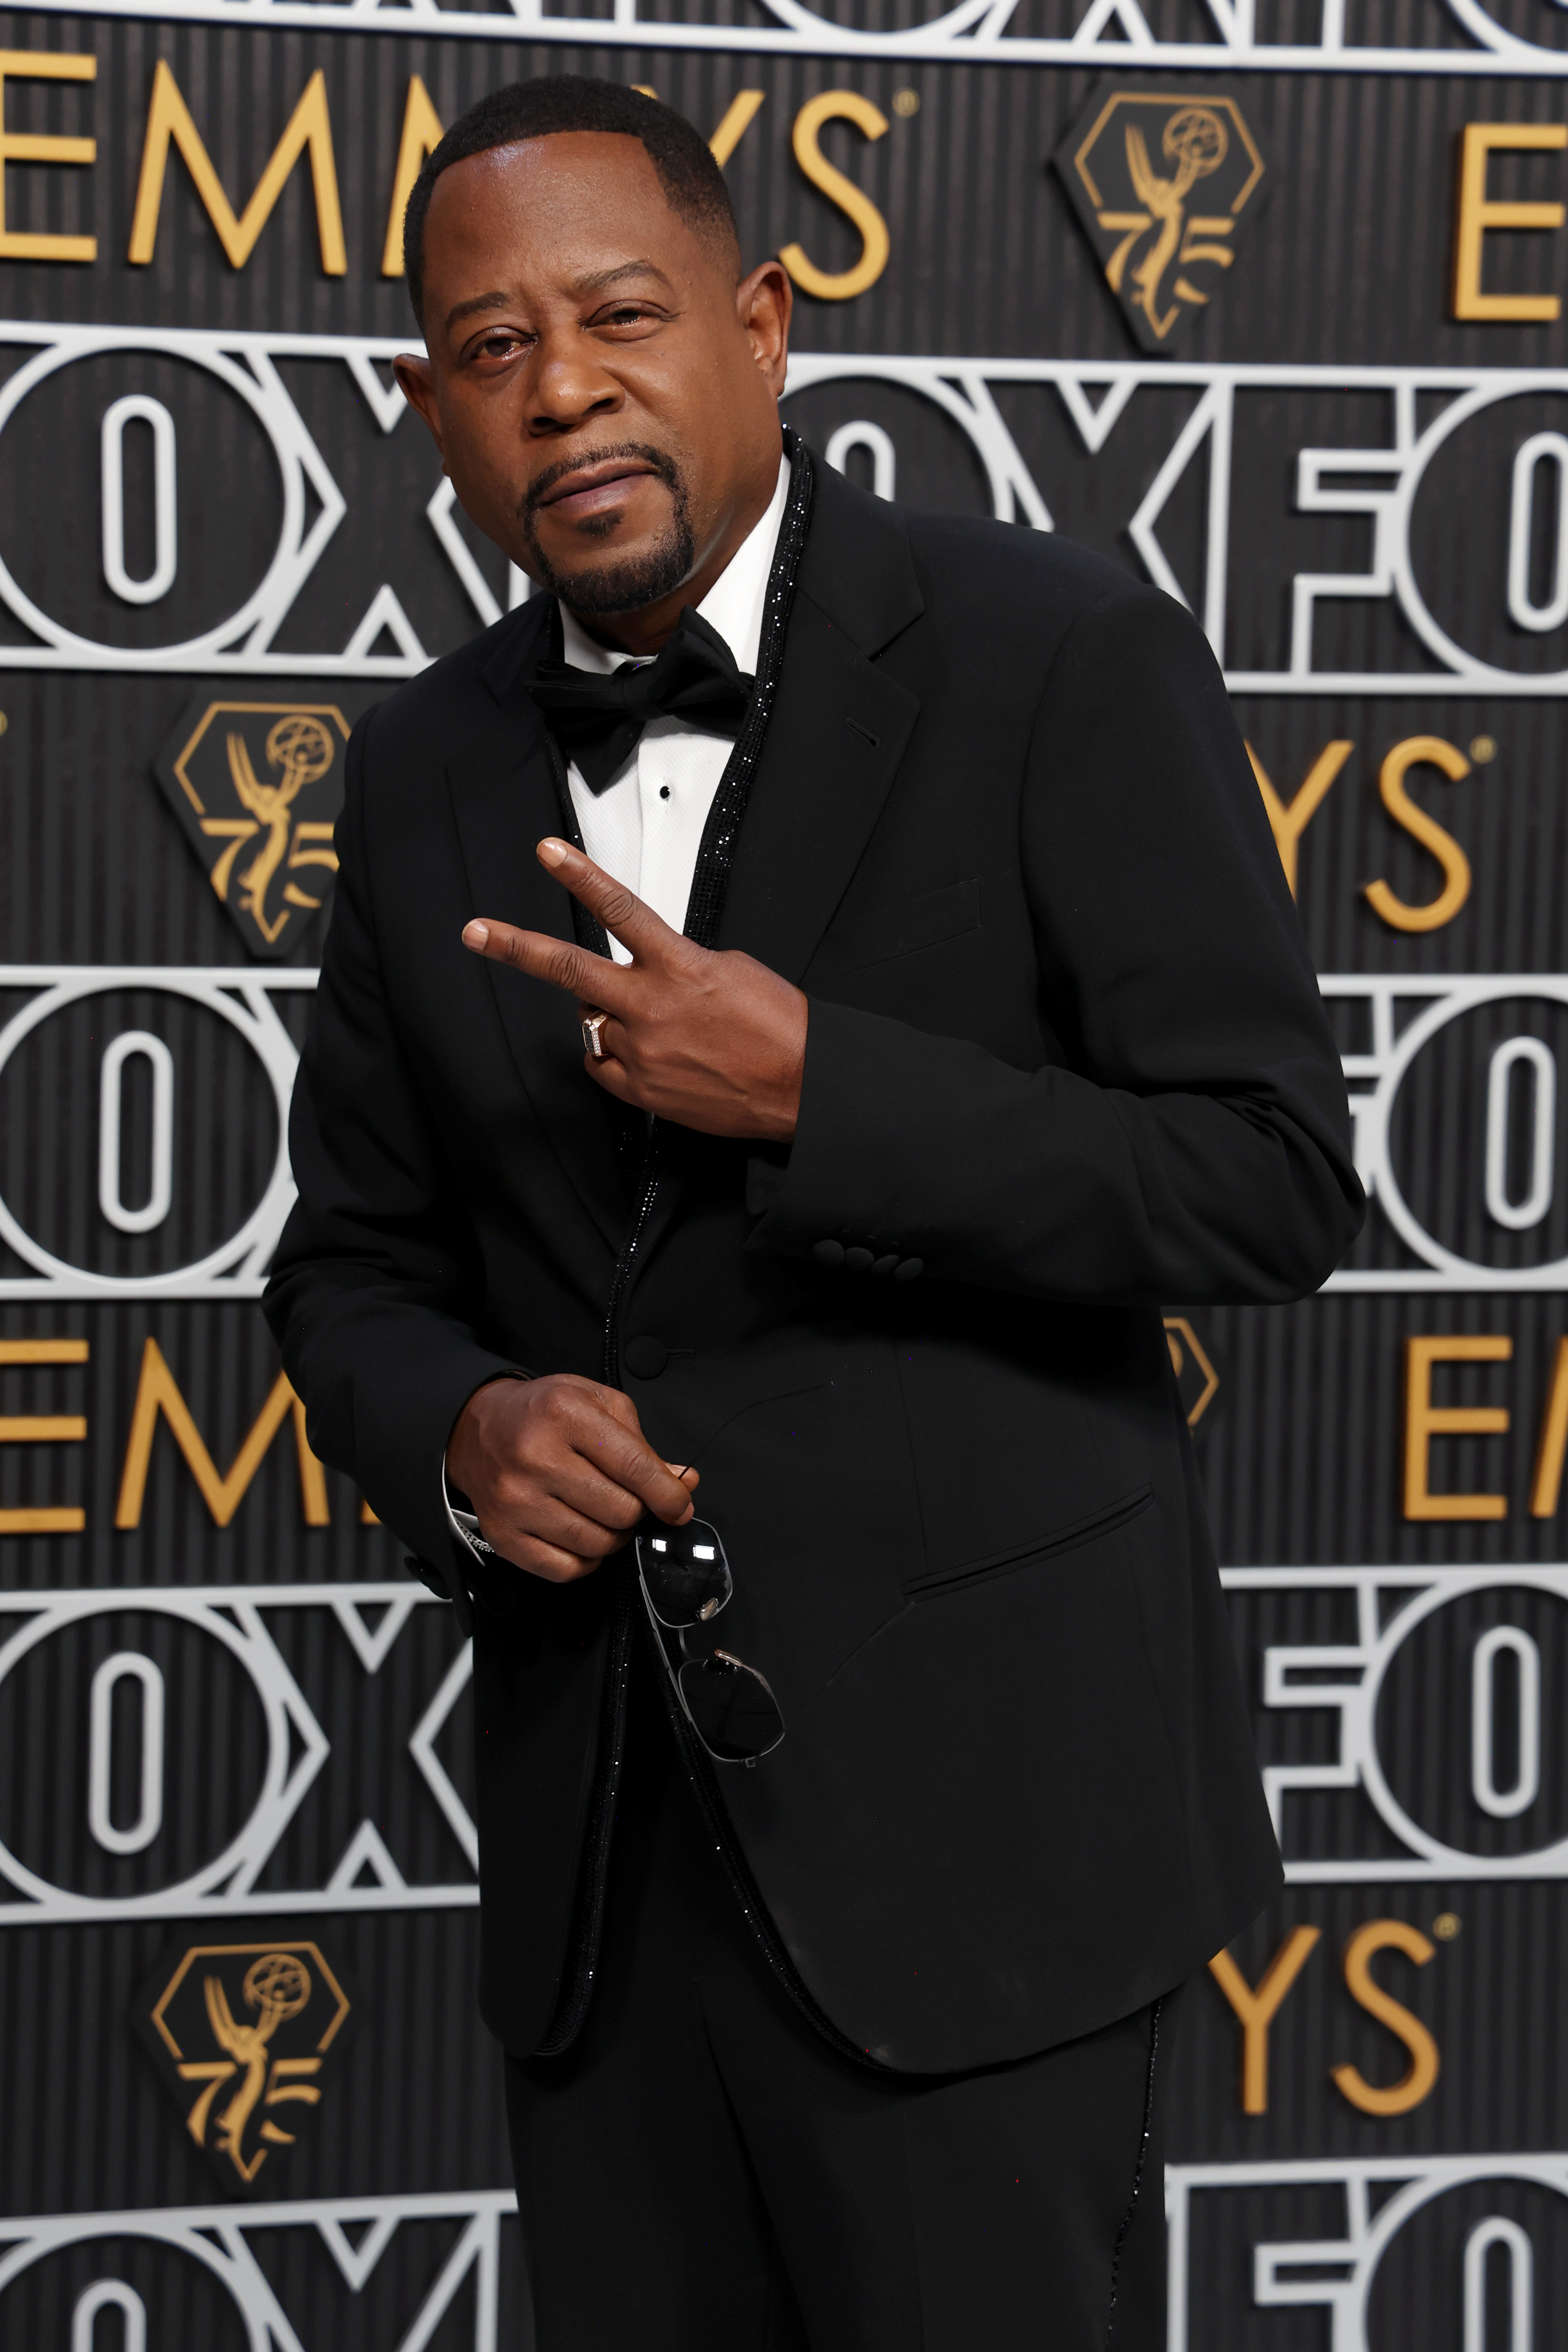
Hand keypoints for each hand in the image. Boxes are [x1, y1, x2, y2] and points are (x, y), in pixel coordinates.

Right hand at [447, 1375, 697, 1583]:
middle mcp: (536, 1457)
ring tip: (600, 1513)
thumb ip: (643, 1445)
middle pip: (620, 1511)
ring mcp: (516, 1500)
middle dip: (635, 1510)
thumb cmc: (544, 1414)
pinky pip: (566, 1569)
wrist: (479, 1428)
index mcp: (565, 1414)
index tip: (678, 1506)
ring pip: (597, 1544)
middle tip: (625, 1498)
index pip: (634, 1466)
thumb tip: (683, 1483)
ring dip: (612, 1535)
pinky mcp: (504, 1534)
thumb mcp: (597, 1404)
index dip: (667, 1494)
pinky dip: (584, 1559)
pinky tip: (579, 1534)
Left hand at [462, 839, 806, 1140]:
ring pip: (592, 1023)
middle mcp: (653, 1008)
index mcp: (681, 967)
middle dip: (517, 948)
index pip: (621, 909)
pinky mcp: (642, 1090)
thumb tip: (649, 967)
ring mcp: (643, 1051)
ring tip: (652, 1024)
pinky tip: (647, 1054)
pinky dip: (613, 1055)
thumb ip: (678, 962)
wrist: (803, 1086)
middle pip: (570, 971)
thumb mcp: (732, 969)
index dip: (580, 877)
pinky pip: (602, 1064)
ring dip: (609, 1016)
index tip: (549, 853)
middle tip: (477, 933)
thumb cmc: (779, 1029)